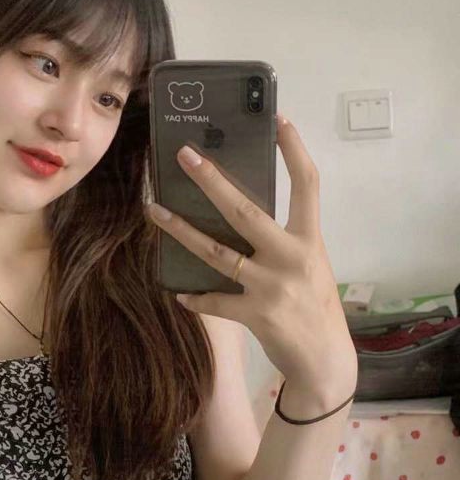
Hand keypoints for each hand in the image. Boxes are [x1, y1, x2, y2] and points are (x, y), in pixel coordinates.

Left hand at [144, 118, 357, 394]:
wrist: (325, 361)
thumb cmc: (313, 305)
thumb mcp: (309, 264)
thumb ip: (283, 239)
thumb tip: (238, 211)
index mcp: (309, 239)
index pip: (307, 185)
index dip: (294, 151)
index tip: (278, 119)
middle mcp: (292, 258)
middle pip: (245, 211)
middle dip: (212, 181)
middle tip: (186, 155)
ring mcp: (272, 287)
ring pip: (216, 252)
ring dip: (180, 230)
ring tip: (154, 211)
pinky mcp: (256, 315)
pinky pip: (214, 301)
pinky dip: (196, 297)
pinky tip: (178, 292)